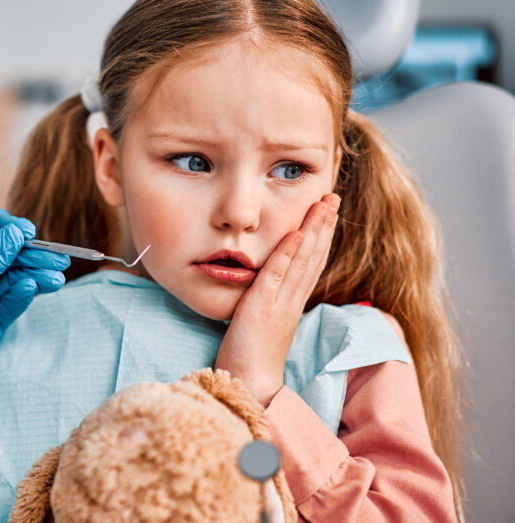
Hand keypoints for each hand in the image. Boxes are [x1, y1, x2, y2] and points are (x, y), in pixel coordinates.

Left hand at [0, 208, 70, 437]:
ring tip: (55, 277)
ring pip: (18, 279)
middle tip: (57, 258)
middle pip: (11, 254)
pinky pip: (14, 303)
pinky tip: (35, 288)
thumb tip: (14, 234)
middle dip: (34, 253)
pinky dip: (26, 295)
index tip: (27, 233)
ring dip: (37, 275)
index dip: (11, 228)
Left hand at [214, 193, 339, 406]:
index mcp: (291, 302)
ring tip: (323, 204)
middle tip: (332, 197)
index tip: (326, 211)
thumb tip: (263, 285)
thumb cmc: (249, 357)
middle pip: (313, 255)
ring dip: (314, 230)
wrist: (249, 384)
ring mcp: (280, 303)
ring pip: (302, 260)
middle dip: (323, 224)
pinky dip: (288, 253)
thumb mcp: (261, 322)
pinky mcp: (262, 308)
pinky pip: (277, 275)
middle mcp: (291, 300)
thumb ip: (266, 302)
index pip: (310, 262)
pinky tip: (297, 233)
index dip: (320, 236)